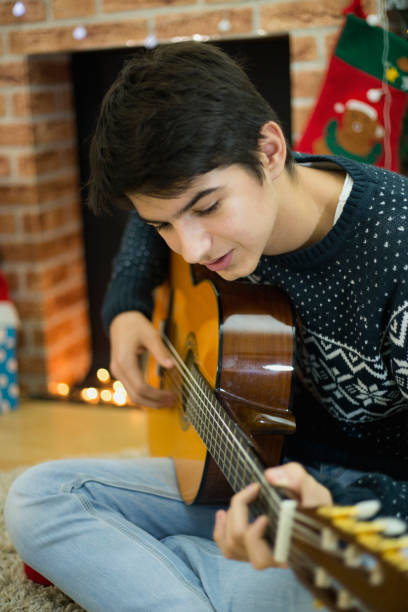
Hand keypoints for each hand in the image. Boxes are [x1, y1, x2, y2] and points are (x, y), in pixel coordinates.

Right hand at [109, 311, 174, 406]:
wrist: (121, 320)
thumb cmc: (135, 325)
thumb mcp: (150, 335)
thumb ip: (160, 351)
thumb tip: (172, 366)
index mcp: (125, 361)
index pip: (141, 387)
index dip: (157, 395)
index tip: (172, 395)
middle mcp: (118, 370)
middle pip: (136, 396)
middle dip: (155, 402)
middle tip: (172, 402)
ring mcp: (118, 373)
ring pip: (132, 396)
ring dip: (149, 402)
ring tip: (166, 401)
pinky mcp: (120, 373)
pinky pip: (131, 390)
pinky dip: (144, 395)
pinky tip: (156, 395)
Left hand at [213, 462, 331, 569]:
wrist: (313, 510)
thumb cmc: (313, 503)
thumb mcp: (311, 488)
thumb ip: (296, 478)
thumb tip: (270, 476)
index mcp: (292, 547)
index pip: (266, 554)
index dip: (255, 534)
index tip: (262, 514)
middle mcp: (276, 557)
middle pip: (244, 543)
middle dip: (240, 512)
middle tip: (252, 491)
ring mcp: (262, 556)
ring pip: (233, 546)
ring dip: (230, 519)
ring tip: (239, 501)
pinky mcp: (252, 552)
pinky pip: (228, 550)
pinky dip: (220, 531)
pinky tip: (223, 514)